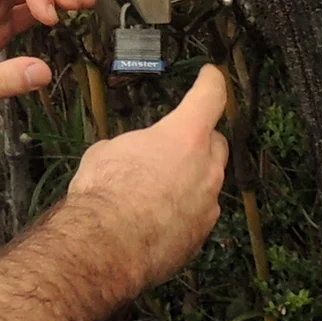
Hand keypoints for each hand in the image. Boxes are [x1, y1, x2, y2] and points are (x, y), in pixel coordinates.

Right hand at [65, 65, 230, 291]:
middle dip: (200, 141)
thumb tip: (128, 156)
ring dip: (189, 181)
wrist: (106, 245)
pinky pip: (197, 215)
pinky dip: (181, 212)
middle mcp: (206, 168)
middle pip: (216, 144)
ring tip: (156, 190)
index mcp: (184, 136)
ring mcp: (207, 204)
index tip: (211, 75)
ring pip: (207, 183)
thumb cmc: (105, 192)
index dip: (211, 82)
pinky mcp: (200, 235)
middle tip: (176, 145)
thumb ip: (130, 147)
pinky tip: (155, 219)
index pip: (209, 98)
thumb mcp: (106, 152)